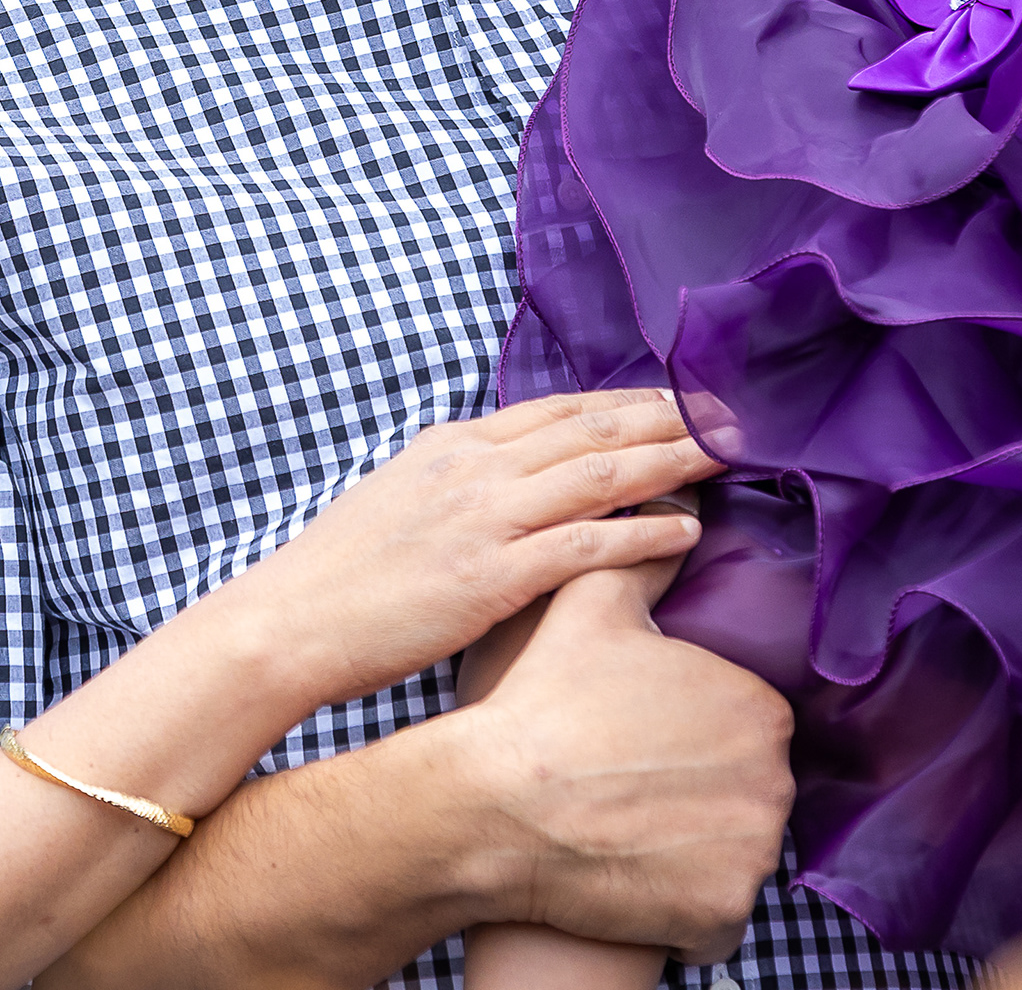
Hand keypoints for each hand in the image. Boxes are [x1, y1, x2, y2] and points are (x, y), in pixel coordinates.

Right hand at [223, 393, 716, 710]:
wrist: (290, 622)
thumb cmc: (340, 576)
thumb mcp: (400, 500)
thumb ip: (458, 483)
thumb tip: (505, 480)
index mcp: (454, 445)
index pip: (559, 410)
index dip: (627, 403)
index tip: (680, 400)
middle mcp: (475, 468)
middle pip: (592, 429)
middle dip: (667, 418)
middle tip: (731, 412)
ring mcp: (485, 518)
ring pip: (600, 474)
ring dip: (672, 461)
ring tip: (728, 456)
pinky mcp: (493, 574)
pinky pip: (586, 543)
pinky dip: (642, 531)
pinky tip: (687, 531)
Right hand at [452, 560, 795, 966]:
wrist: (494, 808)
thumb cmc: (543, 706)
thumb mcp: (590, 608)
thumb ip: (644, 560)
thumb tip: (676, 513)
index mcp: (758, 706)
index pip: (745, 727)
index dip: (690, 736)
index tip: (642, 743)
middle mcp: (776, 780)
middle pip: (747, 792)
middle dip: (699, 794)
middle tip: (630, 788)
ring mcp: (754, 852)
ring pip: (734, 853)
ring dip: (694, 852)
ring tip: (628, 833)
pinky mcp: (726, 913)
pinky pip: (720, 918)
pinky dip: (686, 908)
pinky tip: (636, 881)